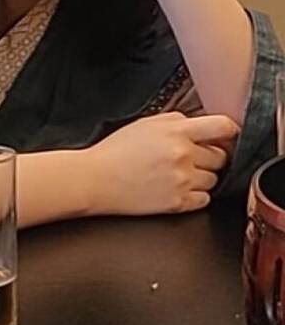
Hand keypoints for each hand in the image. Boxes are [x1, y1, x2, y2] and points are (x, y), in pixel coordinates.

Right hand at [84, 111, 236, 215]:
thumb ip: (176, 120)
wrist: (95, 179)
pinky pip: (205, 199)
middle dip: (210, 156)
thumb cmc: (115, 152)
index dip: (229, 132)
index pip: (222, 127)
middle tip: (190, 157)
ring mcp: (182, 181)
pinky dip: (195, 195)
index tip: (228, 136)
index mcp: (176, 132)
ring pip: (215, 179)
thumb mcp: (145, 123)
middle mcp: (183, 155)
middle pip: (221, 156)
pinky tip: (177, 187)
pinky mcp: (178, 203)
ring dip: (202, 177)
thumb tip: (199, 124)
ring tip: (178, 173)